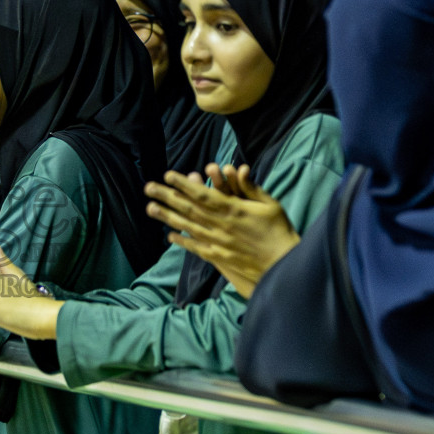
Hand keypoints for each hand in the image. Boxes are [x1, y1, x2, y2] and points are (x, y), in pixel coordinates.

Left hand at [145, 165, 298, 297]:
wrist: (284, 264)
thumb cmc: (279, 230)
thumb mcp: (270, 204)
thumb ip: (251, 188)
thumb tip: (238, 169)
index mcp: (233, 210)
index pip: (203, 194)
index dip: (184, 184)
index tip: (168, 175)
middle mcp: (221, 226)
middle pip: (189, 209)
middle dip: (167, 196)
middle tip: (148, 187)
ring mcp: (219, 242)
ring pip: (188, 227)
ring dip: (167, 217)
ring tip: (150, 207)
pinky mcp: (220, 256)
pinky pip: (196, 248)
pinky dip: (182, 241)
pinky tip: (169, 235)